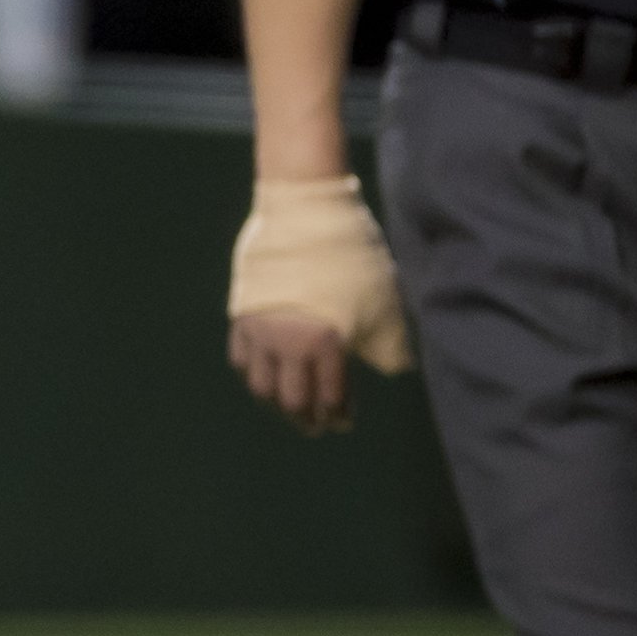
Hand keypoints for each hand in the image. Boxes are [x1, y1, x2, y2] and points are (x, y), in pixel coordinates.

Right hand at [226, 175, 408, 436]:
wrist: (304, 210)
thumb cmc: (352, 254)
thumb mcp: (384, 301)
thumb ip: (389, 344)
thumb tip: (395, 372)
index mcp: (326, 345)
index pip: (329, 397)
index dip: (337, 415)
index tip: (343, 423)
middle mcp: (287, 345)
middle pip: (291, 400)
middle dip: (305, 418)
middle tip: (315, 425)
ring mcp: (259, 330)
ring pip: (260, 384)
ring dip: (276, 402)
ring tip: (287, 404)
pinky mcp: (241, 313)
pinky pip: (242, 357)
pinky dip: (254, 372)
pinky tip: (266, 372)